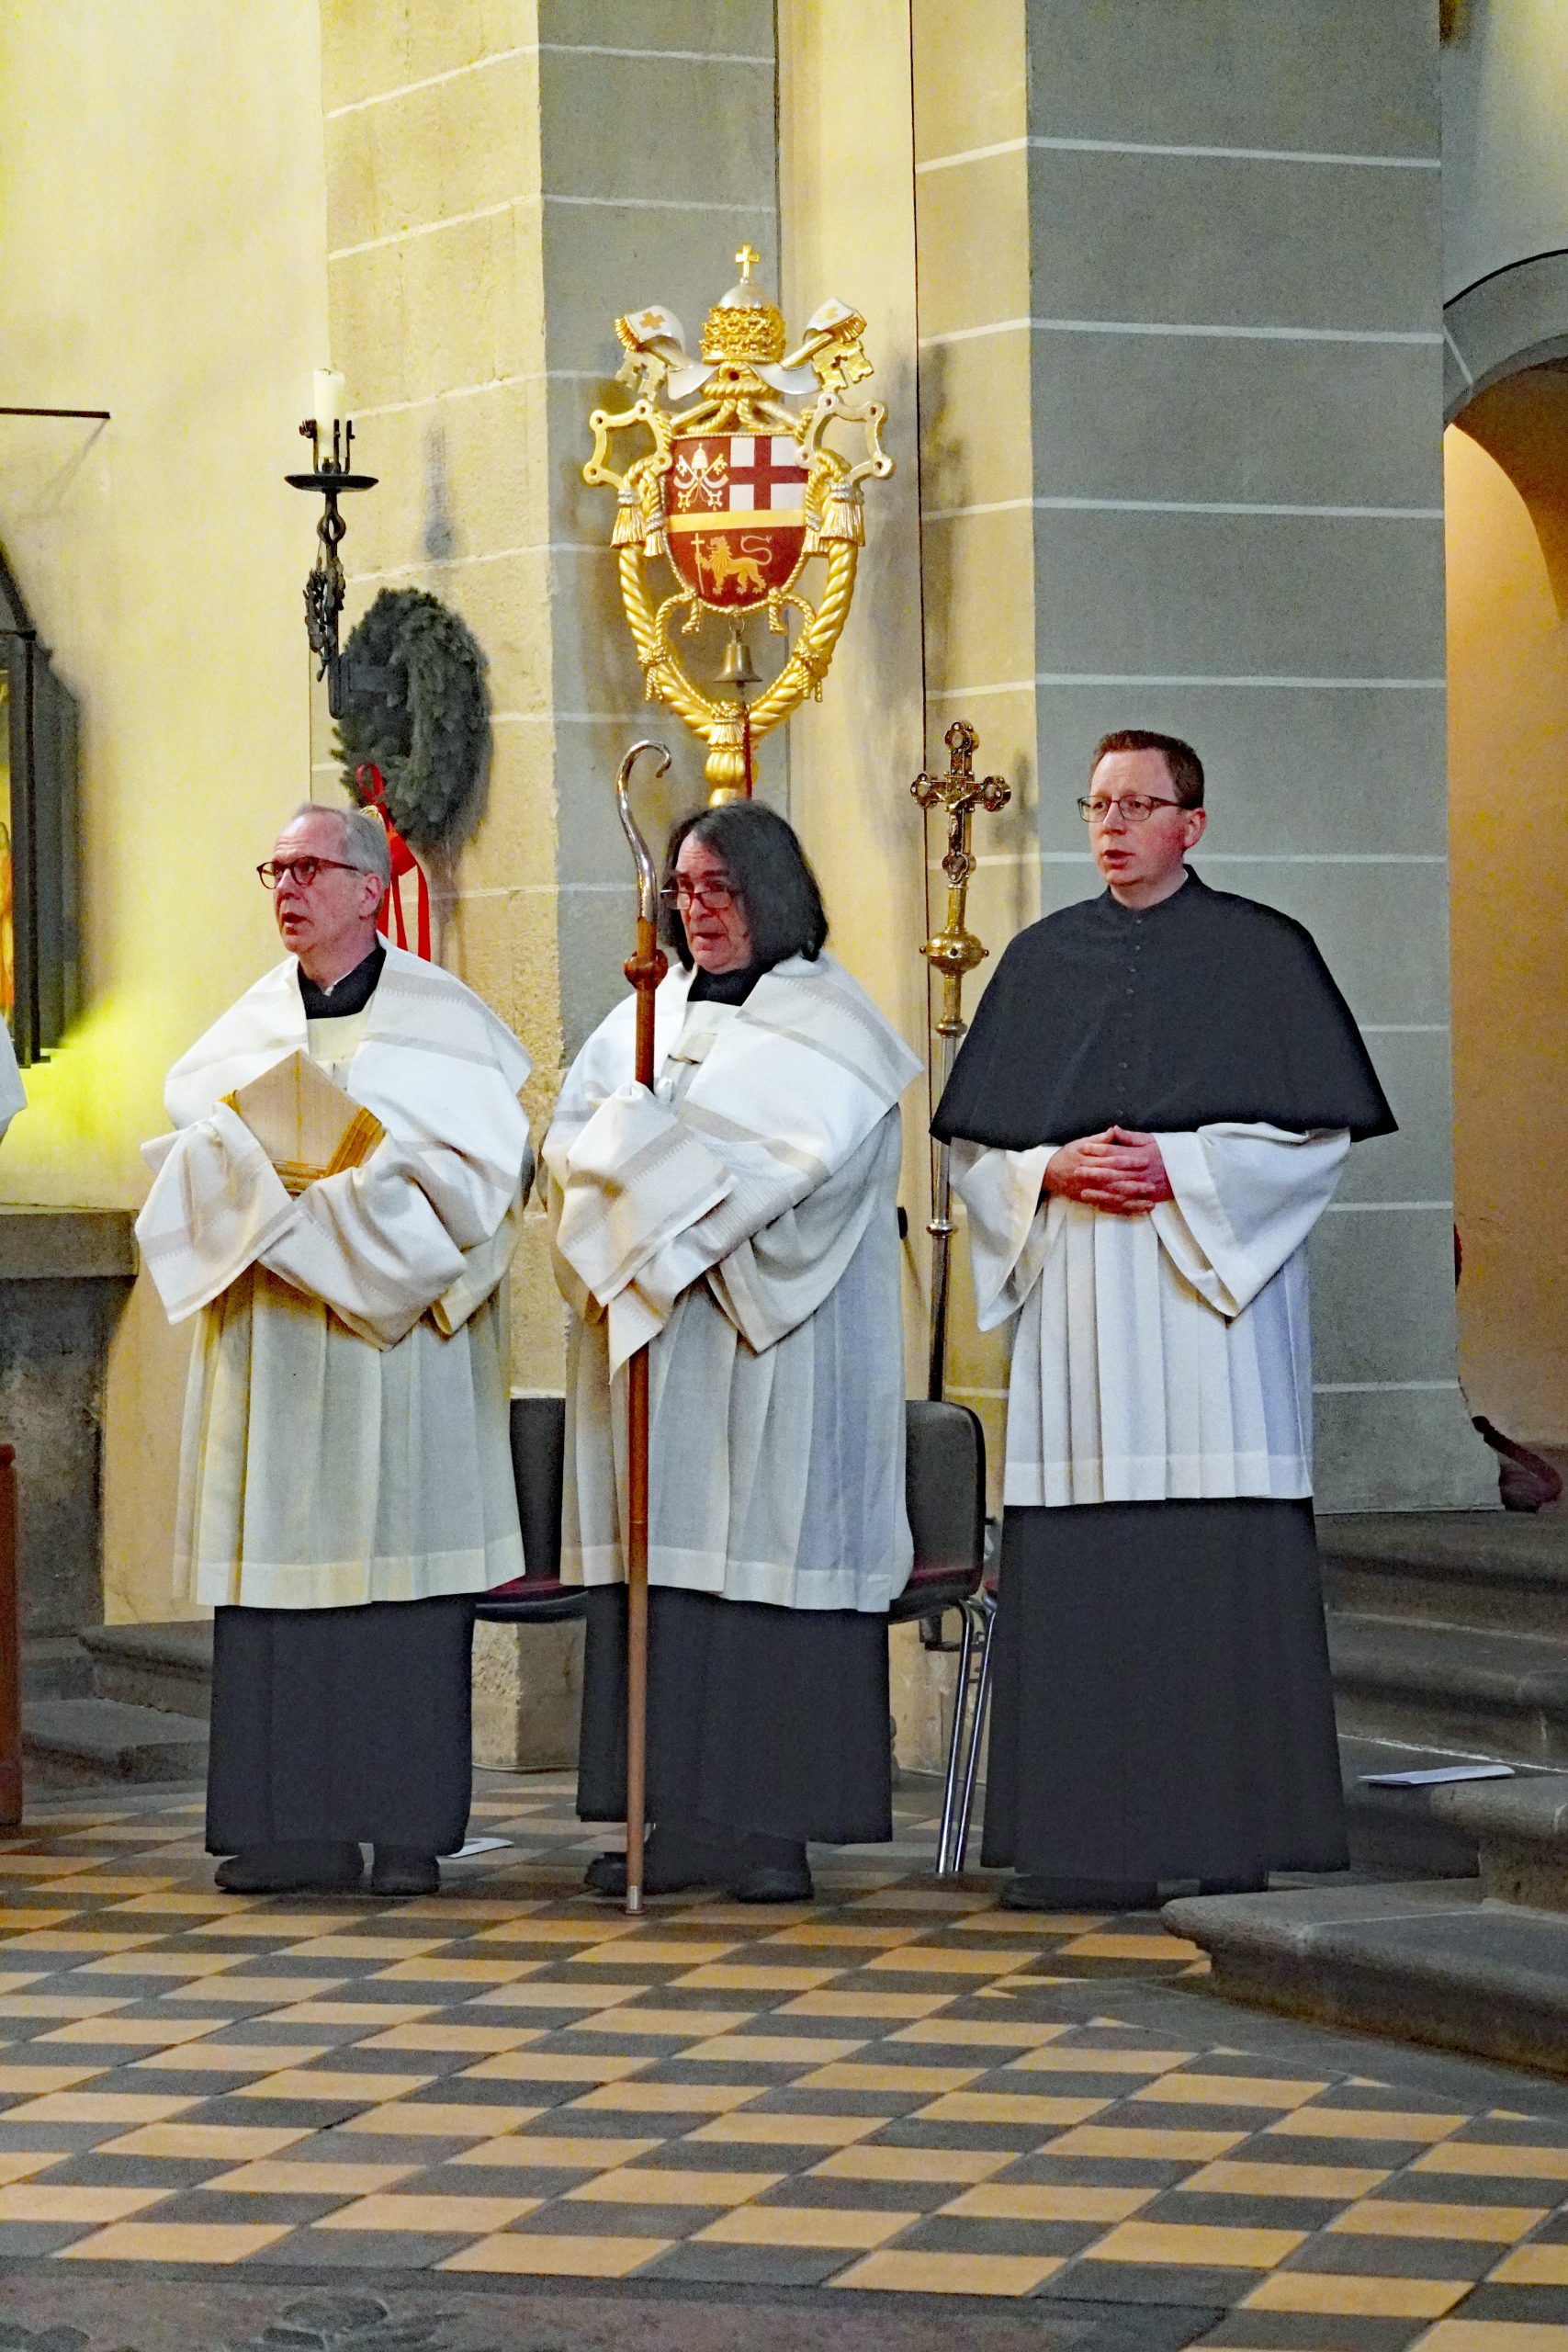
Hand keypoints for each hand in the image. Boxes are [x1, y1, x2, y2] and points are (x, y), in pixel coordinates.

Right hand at [1042, 1126, 1173, 1216]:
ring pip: (1114, 1198)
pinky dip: (1123, 1210)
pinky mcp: (1090, 1200)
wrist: (1049, 1173)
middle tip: (1152, 1185)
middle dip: (1135, 1185)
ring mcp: (1090, 1191)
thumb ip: (1100, 1139)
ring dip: (1132, 1201)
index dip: (1129, 1161)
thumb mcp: (1081, 1143)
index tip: (1145, 1161)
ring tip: (1150, 1203)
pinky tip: (1137, 1210)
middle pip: (1115, 1182)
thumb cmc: (1068, 1156)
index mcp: (1091, 1160)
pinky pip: (1109, 1207)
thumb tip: (1114, 1130)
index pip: (1112, 1160)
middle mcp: (1091, 1177)